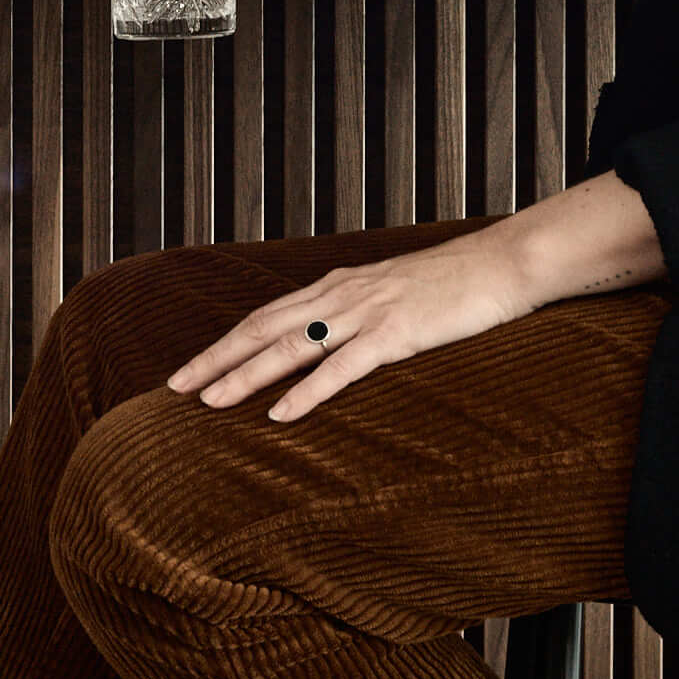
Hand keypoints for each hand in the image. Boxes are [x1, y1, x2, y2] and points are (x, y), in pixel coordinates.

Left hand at [165, 225, 536, 423]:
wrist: (504, 264)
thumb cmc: (453, 285)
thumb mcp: (391, 293)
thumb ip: (355, 313)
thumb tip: (326, 341)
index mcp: (336, 286)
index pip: (264, 316)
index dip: (224, 343)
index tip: (189, 369)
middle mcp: (341, 295)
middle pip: (262, 328)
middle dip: (215, 359)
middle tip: (174, 388)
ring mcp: (367, 313)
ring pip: (290, 347)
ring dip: (246, 375)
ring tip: (210, 402)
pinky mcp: (396, 333)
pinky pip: (341, 367)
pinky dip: (307, 392)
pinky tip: (280, 415)